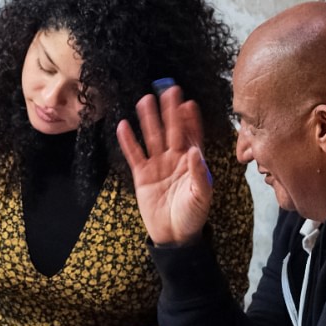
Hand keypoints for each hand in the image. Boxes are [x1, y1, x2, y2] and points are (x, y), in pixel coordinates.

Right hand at [115, 84, 213, 246]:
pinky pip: (134, 154)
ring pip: (152, 137)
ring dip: (149, 120)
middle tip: (167, 91)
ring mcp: (157, 165)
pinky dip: (129, 141)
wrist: (173, 235)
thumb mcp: (202, 195)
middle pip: (171, 130)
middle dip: (169, 111)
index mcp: (193, 161)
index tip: (188, 102)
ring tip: (145, 101)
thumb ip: (199, 173)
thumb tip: (196, 152)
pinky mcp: (142, 175)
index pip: (192, 135)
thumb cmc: (193, 215)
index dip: (190, 119)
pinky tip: (123, 126)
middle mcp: (175, 159)